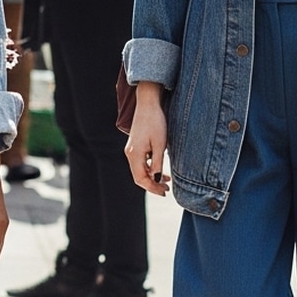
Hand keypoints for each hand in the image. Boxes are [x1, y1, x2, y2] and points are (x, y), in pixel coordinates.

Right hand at [123, 82, 170, 196]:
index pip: (140, 179)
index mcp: (134, 154)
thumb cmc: (155, 122)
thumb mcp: (160, 144)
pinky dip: (150, 169)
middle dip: (152, 185)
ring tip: (166, 181)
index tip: (164, 192)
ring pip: (139, 170)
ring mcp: (131, 149)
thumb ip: (157, 163)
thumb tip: (156, 179)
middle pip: (138, 176)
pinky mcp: (135, 146)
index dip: (152, 187)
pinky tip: (160, 169)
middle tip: (166, 189)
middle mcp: (130, 153)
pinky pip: (140, 163)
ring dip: (151, 177)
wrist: (148, 104)